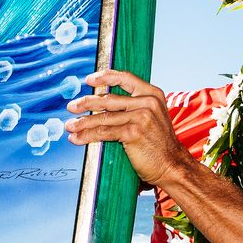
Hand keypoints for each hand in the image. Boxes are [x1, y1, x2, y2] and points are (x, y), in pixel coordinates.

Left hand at [66, 69, 191, 185]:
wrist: (172, 165)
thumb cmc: (160, 144)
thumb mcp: (154, 117)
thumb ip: (136, 106)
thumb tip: (106, 102)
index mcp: (153, 94)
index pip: (125, 78)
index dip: (105, 77)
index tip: (89, 80)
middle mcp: (147, 102)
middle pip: (109, 99)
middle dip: (86, 102)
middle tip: (71, 106)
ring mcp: (141, 117)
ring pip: (103, 117)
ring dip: (82, 122)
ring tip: (70, 126)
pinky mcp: (133, 133)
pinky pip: (104, 132)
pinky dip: (87, 136)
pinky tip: (77, 138)